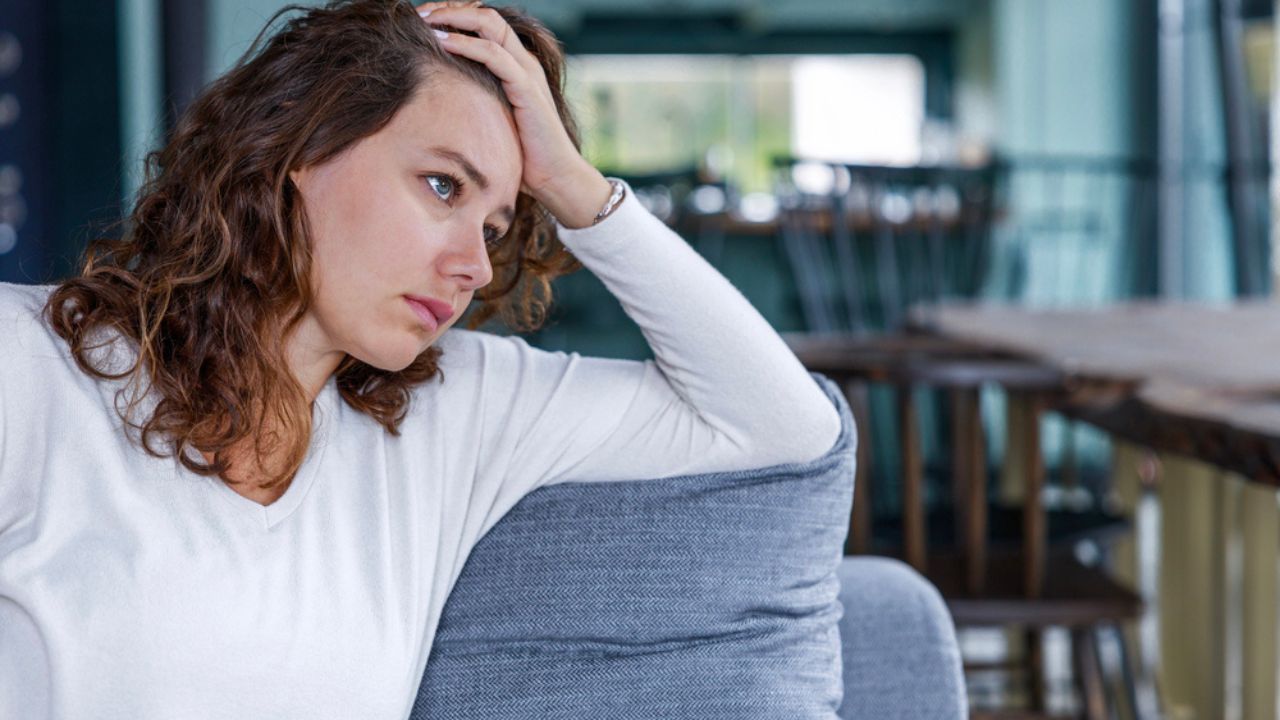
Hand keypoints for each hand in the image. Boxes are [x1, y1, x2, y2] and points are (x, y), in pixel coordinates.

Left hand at [415, 2, 612, 227]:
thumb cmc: (523, 156)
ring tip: (425, 20)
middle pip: (485, 15)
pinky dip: (466, 44)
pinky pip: (495, 55)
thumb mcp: (493, 119)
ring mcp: (526, 72)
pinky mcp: (527, 89)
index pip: (484, 23)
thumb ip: (476, 101)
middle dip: (450, 9)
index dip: (455, 15)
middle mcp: (523, 61)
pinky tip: (442, 41)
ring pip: (490, 25)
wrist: (555, 178)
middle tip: (419, 13)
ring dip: (454, 18)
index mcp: (516, 65)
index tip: (424, 20)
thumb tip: (440, 100)